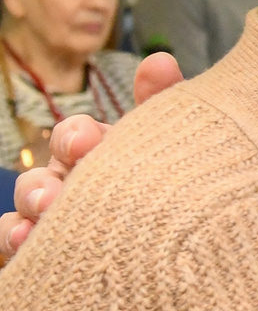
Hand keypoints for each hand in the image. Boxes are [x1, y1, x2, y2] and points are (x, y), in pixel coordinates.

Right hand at [0, 52, 182, 260]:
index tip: (87, 143)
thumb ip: (163, 103)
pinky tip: (27, 242)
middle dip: (45, 183)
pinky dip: (16, 240)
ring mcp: (56, 216)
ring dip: (30, 210)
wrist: (187, 236)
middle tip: (57, 196)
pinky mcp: (49, 250)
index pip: (75, 136)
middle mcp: (71, 181)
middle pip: (42, 176)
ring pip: (25, 209)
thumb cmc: (176, 177)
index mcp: (99, 151)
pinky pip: (18, 244)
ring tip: (42, 218)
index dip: (76, 137)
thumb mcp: (172, 139)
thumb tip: (159, 60)